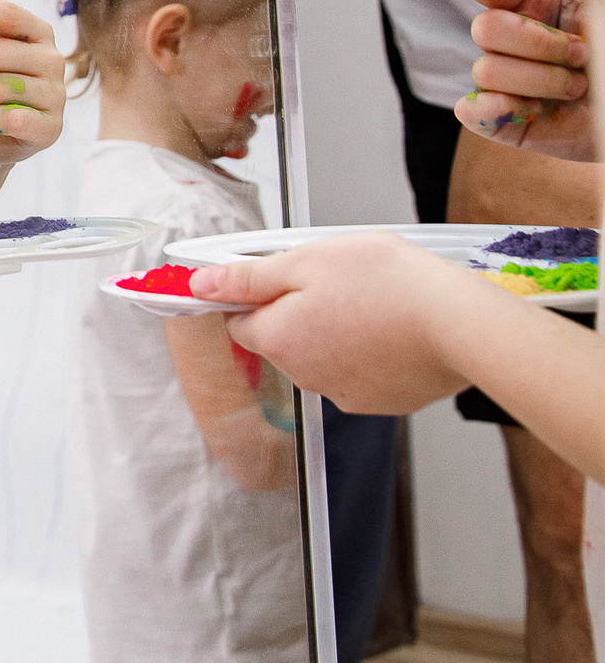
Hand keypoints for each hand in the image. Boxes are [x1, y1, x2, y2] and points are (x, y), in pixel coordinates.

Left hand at [189, 231, 490, 414]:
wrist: (462, 324)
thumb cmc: (388, 283)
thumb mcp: (307, 261)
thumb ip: (248, 277)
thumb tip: (200, 285)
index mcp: (277, 339)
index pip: (241, 321)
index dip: (259, 295)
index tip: (286, 278)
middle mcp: (303, 376)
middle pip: (283, 340)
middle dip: (301, 312)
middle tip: (341, 283)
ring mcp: (345, 394)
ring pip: (323, 357)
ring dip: (336, 333)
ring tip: (375, 304)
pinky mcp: (383, 402)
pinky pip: (362, 374)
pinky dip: (371, 354)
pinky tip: (395, 331)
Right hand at [453, 0, 590, 154]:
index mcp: (543, 11)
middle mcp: (522, 46)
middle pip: (485, 28)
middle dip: (537, 42)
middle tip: (583, 54)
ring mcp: (513, 86)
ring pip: (486, 70)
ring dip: (540, 80)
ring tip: (580, 89)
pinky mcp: (508, 124)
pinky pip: (472, 112)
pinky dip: (495, 110)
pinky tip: (536, 109)